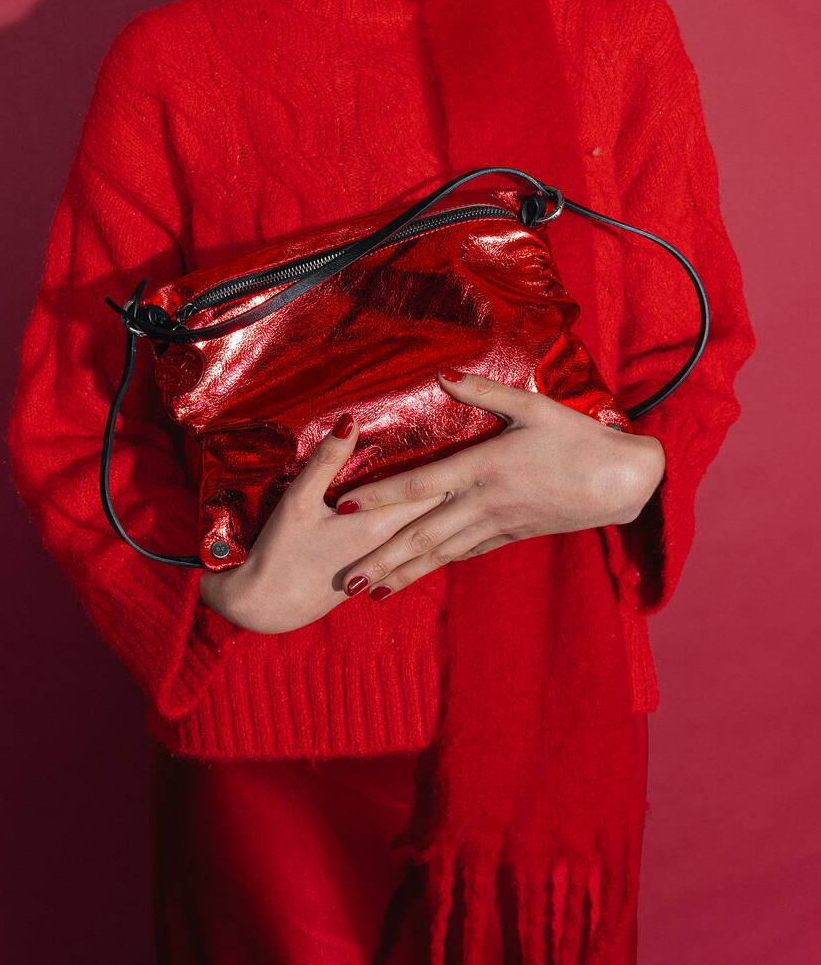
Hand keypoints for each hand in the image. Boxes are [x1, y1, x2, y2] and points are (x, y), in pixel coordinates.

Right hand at [197, 411, 455, 634]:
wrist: (265, 607)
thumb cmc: (281, 550)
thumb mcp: (299, 501)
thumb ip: (327, 461)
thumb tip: (351, 420)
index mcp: (379, 525)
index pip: (429, 491)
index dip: (453, 466)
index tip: (475, 440)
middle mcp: (391, 545)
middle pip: (436, 511)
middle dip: (457, 484)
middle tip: (483, 456)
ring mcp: (384, 562)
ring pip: (427, 529)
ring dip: (445, 508)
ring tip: (470, 483)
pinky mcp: (375, 572)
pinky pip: (411, 544)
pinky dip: (427, 527)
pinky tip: (438, 519)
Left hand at [333, 368, 665, 600]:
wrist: (622, 481)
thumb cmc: (577, 437)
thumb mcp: (532, 406)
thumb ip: (483, 392)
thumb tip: (442, 373)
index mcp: (484, 466)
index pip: (419, 484)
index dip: (379, 496)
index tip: (343, 508)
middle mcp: (484, 502)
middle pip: (422, 533)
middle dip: (383, 557)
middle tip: (347, 577)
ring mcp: (498, 524)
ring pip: (440, 553)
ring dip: (404, 572)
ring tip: (370, 590)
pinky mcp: (512, 536)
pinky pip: (466, 553)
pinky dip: (438, 566)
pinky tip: (417, 577)